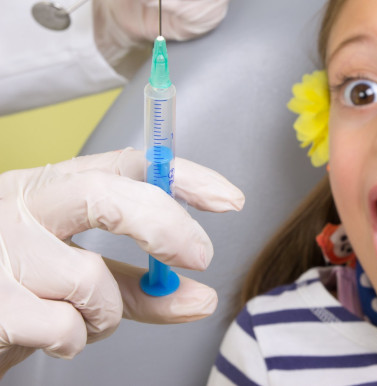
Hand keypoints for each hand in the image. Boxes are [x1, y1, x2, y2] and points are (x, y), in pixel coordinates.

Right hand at [0, 148, 243, 376]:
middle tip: (201, 258)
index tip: (229, 200)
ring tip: (85, 319)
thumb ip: (141, 287)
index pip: (127, 163)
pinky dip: (74, 340)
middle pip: (108, 196)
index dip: (183, 177)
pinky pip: (64, 326)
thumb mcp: (83, 277)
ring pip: (91, 280)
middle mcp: (21, 205)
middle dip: (166, 227)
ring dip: (108, 313)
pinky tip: (54, 337)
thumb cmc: (24, 293)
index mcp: (49, 186)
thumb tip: (202, 298)